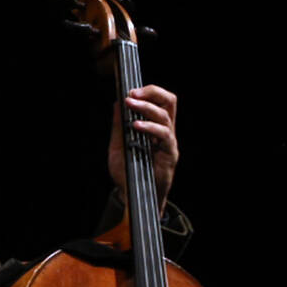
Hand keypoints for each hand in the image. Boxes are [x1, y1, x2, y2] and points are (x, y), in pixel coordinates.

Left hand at [109, 85, 178, 213]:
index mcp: (154, 127)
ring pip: (166, 116)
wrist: (134, 196)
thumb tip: (116, 104)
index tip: (129, 90)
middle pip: (170, 101)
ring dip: (147, 108)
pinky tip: (135, 126)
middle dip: (153, 92)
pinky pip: (164, 136)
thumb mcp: (118, 146)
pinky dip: (150, 127)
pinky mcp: (170, 154)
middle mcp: (165, 131)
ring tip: (130, 104)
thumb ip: (118, 127)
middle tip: (133, 93)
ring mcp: (168, 142)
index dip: (148, 91)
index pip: (160, 101)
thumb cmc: (128, 172)